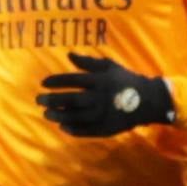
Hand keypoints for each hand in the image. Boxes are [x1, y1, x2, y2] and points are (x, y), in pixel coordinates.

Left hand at [36, 52, 174, 136]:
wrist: (148, 100)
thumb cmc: (125, 80)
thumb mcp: (109, 66)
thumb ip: (88, 62)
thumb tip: (69, 55)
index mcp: (100, 81)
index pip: (73, 80)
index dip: (56, 81)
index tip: (43, 83)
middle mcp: (99, 97)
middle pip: (72, 99)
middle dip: (53, 100)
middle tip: (39, 100)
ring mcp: (103, 114)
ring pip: (76, 116)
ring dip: (59, 115)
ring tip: (47, 114)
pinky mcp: (107, 128)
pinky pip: (86, 130)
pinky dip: (73, 129)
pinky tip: (63, 127)